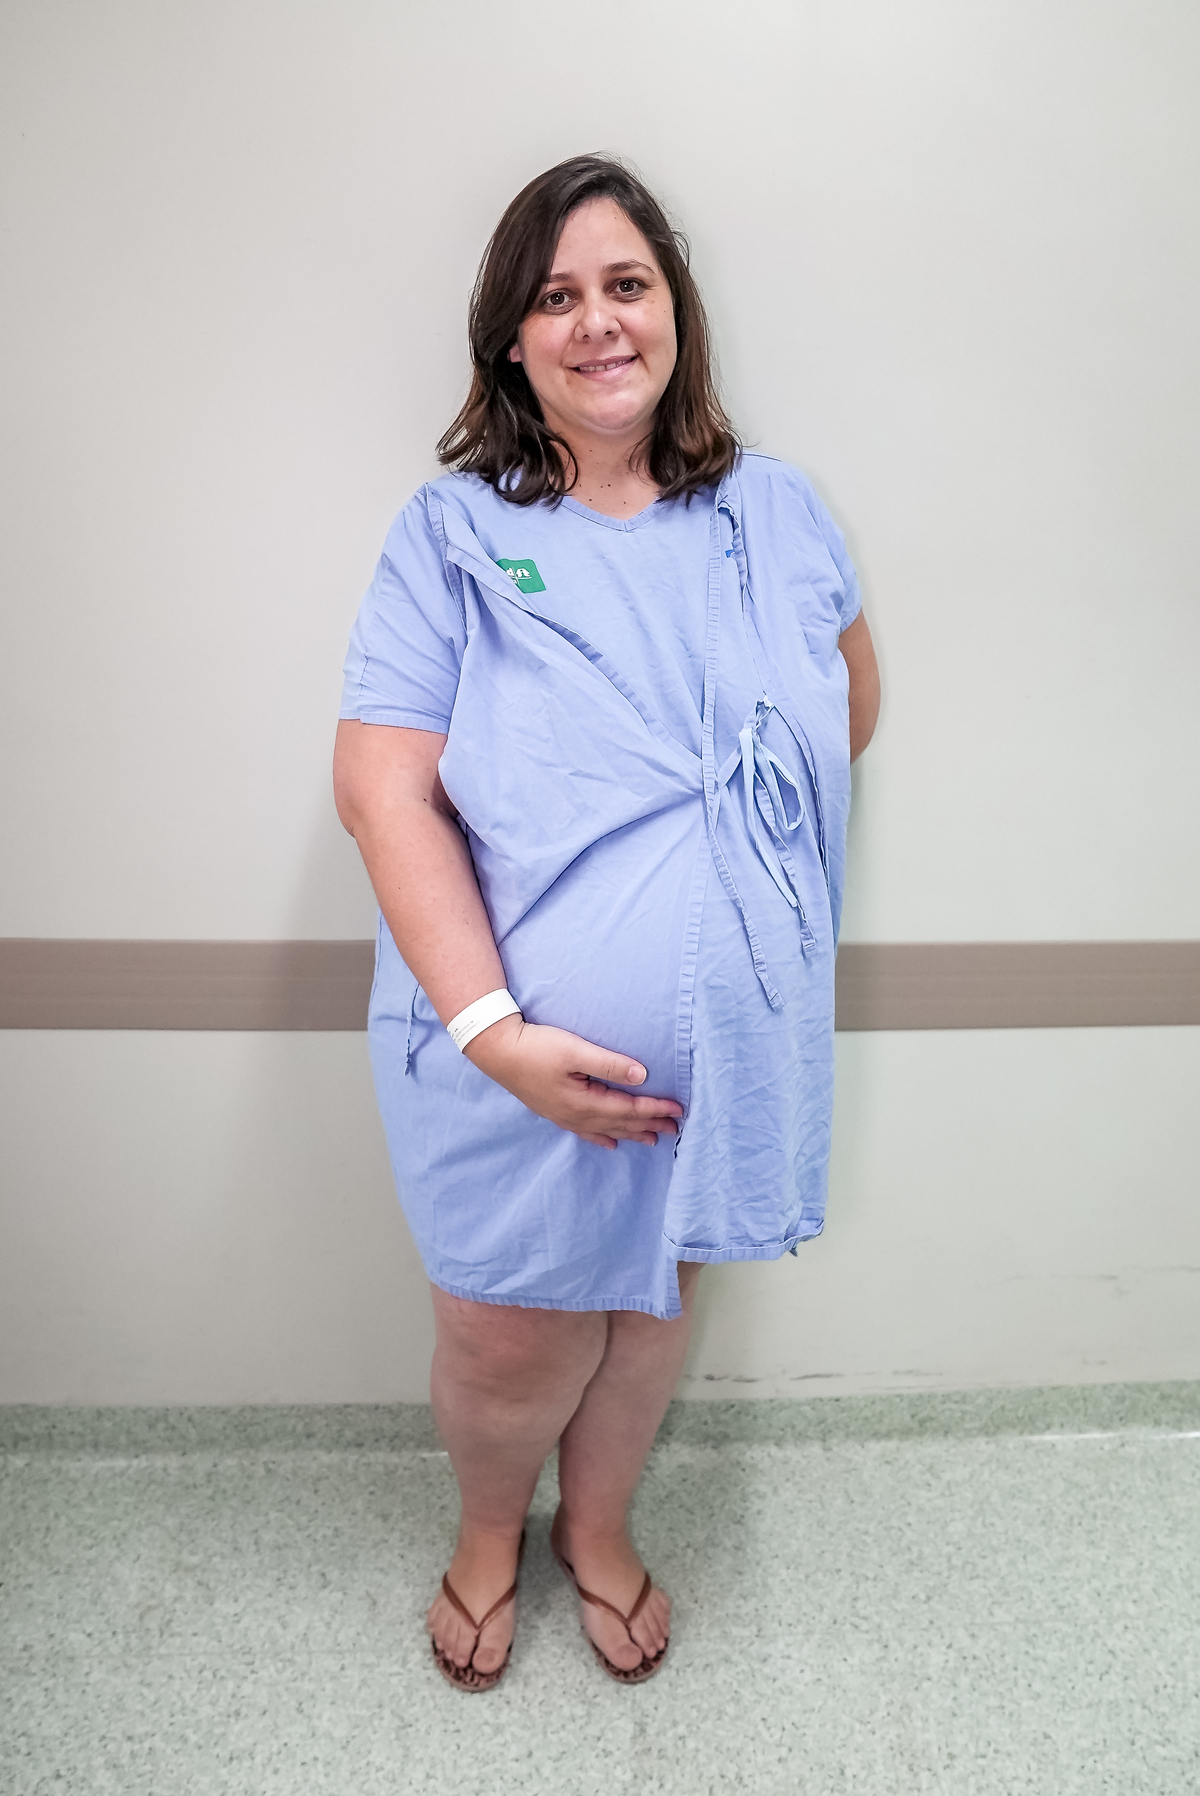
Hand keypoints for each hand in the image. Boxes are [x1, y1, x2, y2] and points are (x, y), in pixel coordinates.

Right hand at [464, 1015, 682, 1149]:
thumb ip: (609, 1063)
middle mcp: (577, 1115)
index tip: (678, 1109)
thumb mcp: (575, 1050)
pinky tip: (611, 1142)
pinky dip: (602, 1137)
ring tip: (651, 1140)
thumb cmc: (537, 1047)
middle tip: (675, 1128)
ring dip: (630, 1133)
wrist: (497, 1052)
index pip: (629, 1109)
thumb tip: (642, 1075)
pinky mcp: (554, 1111)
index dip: (655, 1109)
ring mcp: (564, 1116)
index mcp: (585, 1102)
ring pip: (606, 1130)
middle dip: (649, 1125)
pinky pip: (585, 1132)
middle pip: (621, 1123)